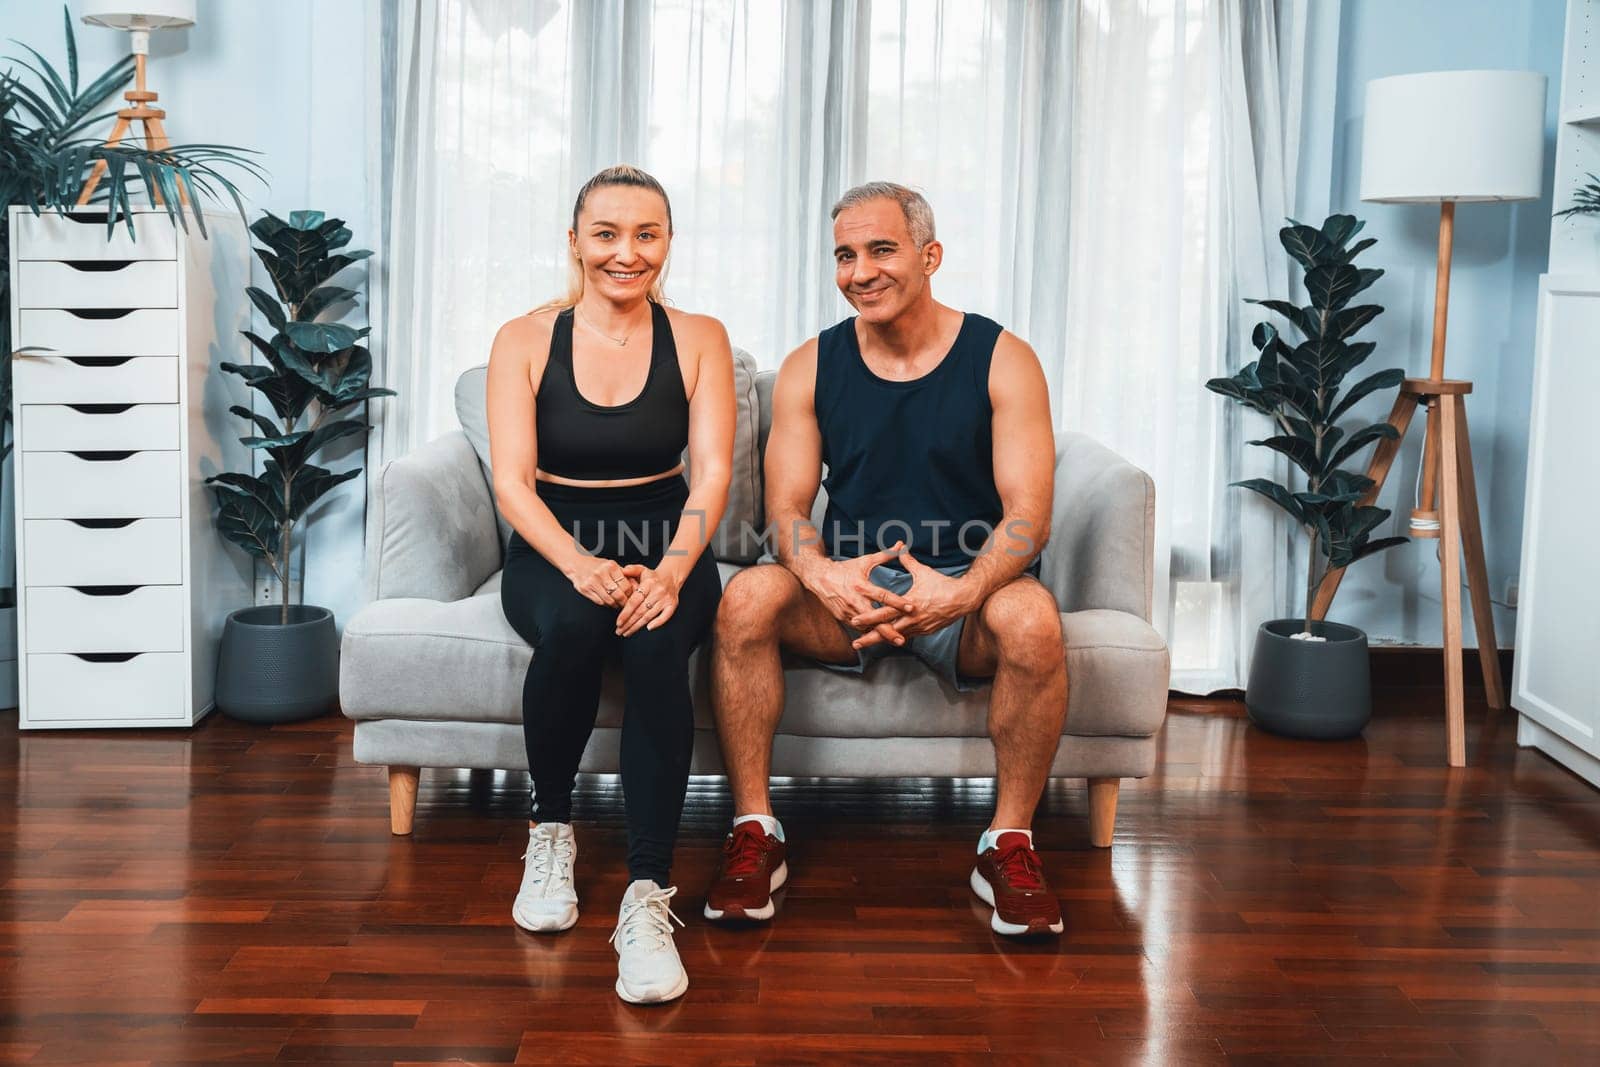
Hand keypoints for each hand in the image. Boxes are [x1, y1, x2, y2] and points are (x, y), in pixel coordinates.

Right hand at [569, 555, 634, 607]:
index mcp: (610, 566)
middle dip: (624, 602)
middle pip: (618, 595)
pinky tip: (608, 602)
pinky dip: (606, 604)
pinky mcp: (585, 589)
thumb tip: (636, 588)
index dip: (630, 594)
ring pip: (609, 600)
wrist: (577, 564)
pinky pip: (600, 602)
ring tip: (618, 604)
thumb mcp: (612, 565)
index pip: (626, 585)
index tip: (632, 597)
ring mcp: (592, 582)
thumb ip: (624, 575)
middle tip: (626, 604)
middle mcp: (601, 573)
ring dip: (615, 605)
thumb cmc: (598, 566)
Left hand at [616, 563, 680, 635]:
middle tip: (619, 631)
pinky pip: (665, 617)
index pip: (634, 601)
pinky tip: (648, 628)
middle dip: (628, 623)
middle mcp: (658, 591)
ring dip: (637, 626)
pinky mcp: (672, 605)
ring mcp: (665, 599)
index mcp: (648, 583)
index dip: (625, 613)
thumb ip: (631, 570)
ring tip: (627, 632)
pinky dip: (657, 623)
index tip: (618, 622)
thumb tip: (622, 570)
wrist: (671, 577)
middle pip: (640, 611)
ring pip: (649, 616)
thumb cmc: (652, 576)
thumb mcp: (641, 569)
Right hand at [800, 541, 915, 649]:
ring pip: (866, 627)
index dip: (898, 602)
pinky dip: (869, 633)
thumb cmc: (845, 569)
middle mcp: (854, 600)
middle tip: (901, 639)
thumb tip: (901, 545)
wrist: (819, 577)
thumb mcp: (865, 561)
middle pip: (874, 619)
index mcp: (861, 586)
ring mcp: (847, 611)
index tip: (911, 608)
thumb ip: (885, 555)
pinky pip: (858, 628)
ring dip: (880, 634)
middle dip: (888, 631)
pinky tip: (880, 638)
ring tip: (895, 640)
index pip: (883, 596)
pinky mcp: (842, 618)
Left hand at [850, 549, 974, 647]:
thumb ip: (909, 561)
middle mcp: (913, 619)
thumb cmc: (943, 584)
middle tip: (855, 644)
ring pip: (896, 637)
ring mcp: (920, 628)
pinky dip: (896, 638)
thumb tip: (900, 547)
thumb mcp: (924, 572)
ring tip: (867, 643)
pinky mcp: (926, 631)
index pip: (885, 613)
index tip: (854, 620)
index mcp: (909, 605)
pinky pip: (908, 636)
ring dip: (882, 640)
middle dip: (870, 638)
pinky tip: (887, 640)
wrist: (964, 599)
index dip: (868, 617)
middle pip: (887, 631)